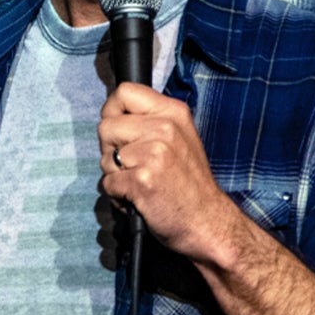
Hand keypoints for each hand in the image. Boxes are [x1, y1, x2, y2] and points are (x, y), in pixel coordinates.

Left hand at [99, 82, 239, 266]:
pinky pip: (108, 183)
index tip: (120, 131)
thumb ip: (151, 122)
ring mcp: (154, 154)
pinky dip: (118, 196)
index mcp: (173, 113)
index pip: (124, 91)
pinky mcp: (142, 180)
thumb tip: (113, 115)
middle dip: (110, 149)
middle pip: (106, 125)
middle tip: (133, 166)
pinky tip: (139, 199)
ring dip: (115, 175)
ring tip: (140, 184)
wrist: (209, 222)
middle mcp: (164, 128)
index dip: (112, 112)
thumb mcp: (181, 138)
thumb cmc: (190, 185)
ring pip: (105, 158)